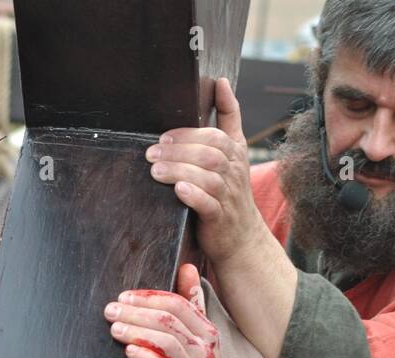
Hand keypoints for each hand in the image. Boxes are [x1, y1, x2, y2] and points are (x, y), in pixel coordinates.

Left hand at [105, 263, 237, 357]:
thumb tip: (188, 267)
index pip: (178, 304)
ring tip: (114, 328)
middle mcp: (205, 350)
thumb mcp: (200, 341)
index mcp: (208, 333)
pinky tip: (128, 351)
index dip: (148, 297)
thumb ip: (193, 305)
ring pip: (165, 342)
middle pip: (168, 320)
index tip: (123, 297)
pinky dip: (145, 357)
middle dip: (136, 311)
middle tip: (110, 309)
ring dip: (136, 331)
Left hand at [148, 77, 264, 268]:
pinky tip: (179, 190)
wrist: (242, 238)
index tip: (168, 132)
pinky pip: (209, 204)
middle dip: (179, 149)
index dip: (195, 128)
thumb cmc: (229, 190)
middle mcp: (234, 172)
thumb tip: (221, 82)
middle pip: (210, 152)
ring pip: (208, 176)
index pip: (219, 133)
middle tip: (152, 151)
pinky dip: (194, 195)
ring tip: (156, 170)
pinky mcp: (220, 218)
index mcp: (234, 153)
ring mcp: (228, 195)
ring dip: (180, 170)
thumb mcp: (233, 153)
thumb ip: (227, 118)